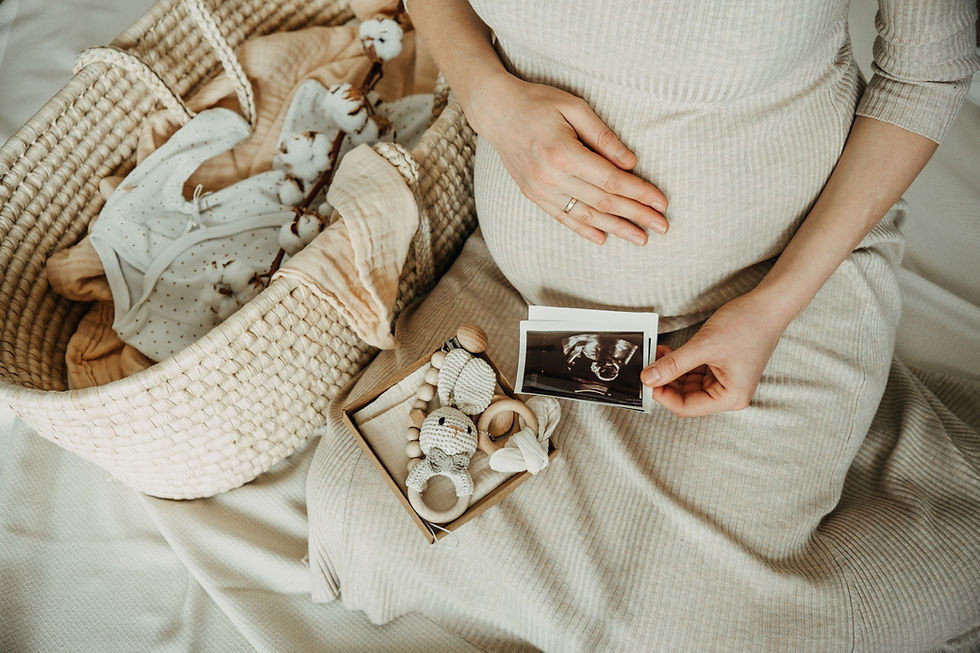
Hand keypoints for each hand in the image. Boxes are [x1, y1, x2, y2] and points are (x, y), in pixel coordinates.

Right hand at [462, 72, 668, 244]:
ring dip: (616, 228)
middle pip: (603, 201)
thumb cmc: (538, 103)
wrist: (496, 112)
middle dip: (636, 215)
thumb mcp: (574, 108)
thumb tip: (631, 163)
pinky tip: (604, 237)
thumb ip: (603, 137)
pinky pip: (563, 217)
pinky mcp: (533, 195)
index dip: (639, 193)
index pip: (611, 179)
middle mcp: (551, 176)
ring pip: (586, 214)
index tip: (661, 202)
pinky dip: (584, 229)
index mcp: (563, 152)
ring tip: (640, 238)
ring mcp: (540, 189)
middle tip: (661, 227)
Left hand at [640, 293, 789, 416]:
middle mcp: (729, 394)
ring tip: (657, 354)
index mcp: (731, 397)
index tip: (646, 380)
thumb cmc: (747, 325)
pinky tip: (668, 352)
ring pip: (687, 384)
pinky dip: (680, 363)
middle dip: (665, 381)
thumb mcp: (704, 346)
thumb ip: (674, 364)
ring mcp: (725, 382)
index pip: (686, 407)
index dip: (663, 395)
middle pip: (686, 397)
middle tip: (647, 366)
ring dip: (671, 371)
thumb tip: (649, 378)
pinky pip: (694, 372)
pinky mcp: (721, 369)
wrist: (767, 305)